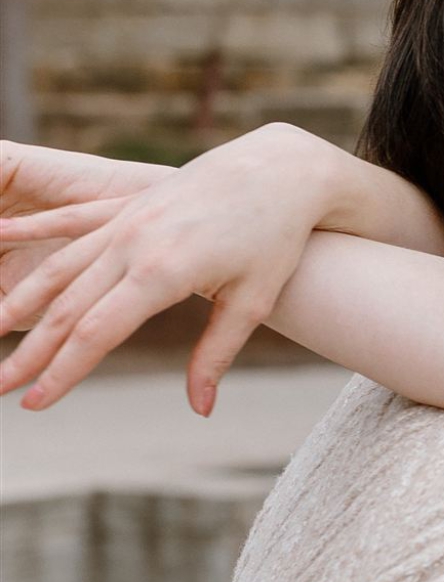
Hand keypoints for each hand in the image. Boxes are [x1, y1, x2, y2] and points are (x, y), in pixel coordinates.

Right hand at [0, 126, 342, 414]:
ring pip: (60, 266)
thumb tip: (200, 410)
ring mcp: (127, 220)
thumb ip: (215, 356)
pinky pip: (70, 222)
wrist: (280, 170)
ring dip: (22, 302)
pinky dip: (33, 231)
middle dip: (32, 352)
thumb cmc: (274, 240)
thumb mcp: (252, 303)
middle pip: (67, 307)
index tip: (36, 404)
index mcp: (162, 273)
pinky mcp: (128, 204)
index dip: (63, 372)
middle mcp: (134, 244)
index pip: (97, 334)